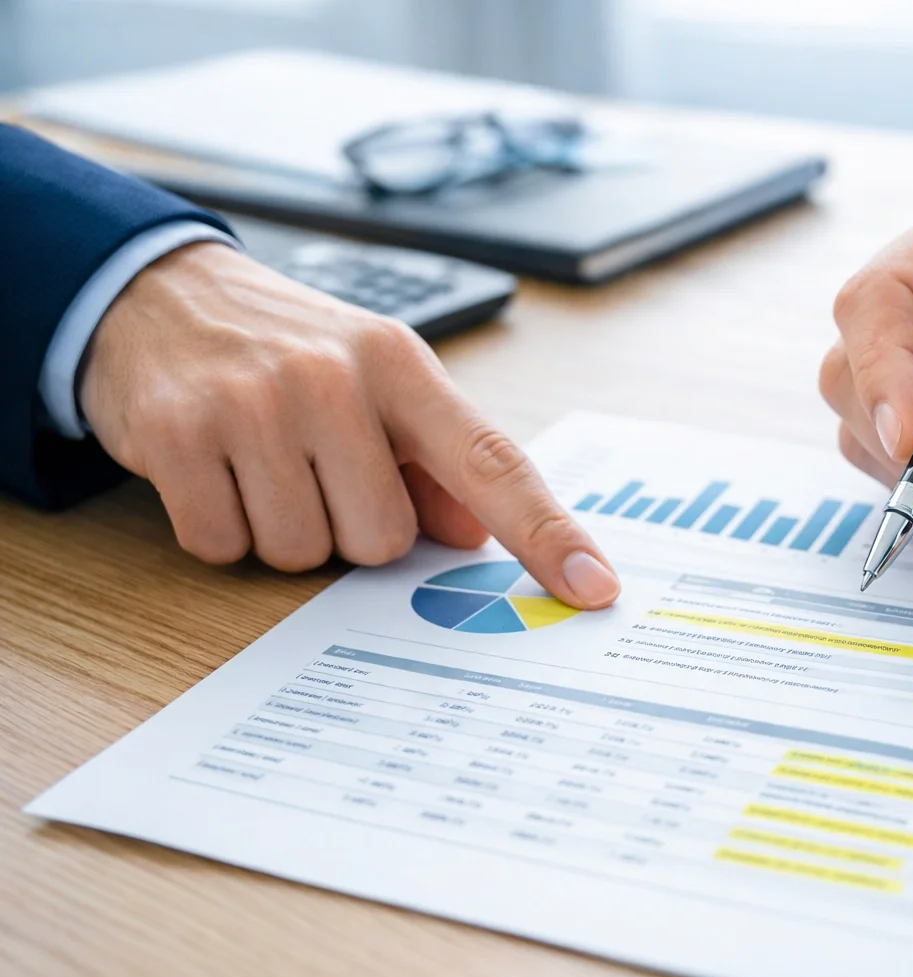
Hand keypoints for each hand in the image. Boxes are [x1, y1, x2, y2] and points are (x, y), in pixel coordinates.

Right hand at [80, 241, 619, 606]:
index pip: (493, 461)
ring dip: (285, 530)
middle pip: (382, 541)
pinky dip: (221, 526)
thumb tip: (478, 535)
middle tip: (317, 467)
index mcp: (402, 365)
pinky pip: (224, 548)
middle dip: (351, 526)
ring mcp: (250, 405)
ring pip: (302, 554)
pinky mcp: (174, 435)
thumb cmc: (288, 350)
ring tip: (263, 461)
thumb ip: (436, 460)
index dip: (548, 534)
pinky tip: (214, 467)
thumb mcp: (376, 381)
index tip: (594, 588)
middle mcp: (332, 379)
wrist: (156, 292)